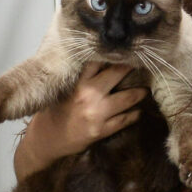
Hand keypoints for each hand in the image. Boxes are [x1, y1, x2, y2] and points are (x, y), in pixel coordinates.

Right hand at [15, 62, 146, 179]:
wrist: (46, 140)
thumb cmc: (53, 113)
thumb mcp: (62, 91)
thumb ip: (80, 79)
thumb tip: (100, 65)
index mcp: (77, 83)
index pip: (97, 61)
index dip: (112, 54)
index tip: (124, 51)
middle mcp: (88, 95)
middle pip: (117, 74)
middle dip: (130, 68)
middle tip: (142, 65)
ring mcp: (96, 114)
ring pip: (127, 98)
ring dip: (139, 93)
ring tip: (145, 90)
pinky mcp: (101, 130)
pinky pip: (124, 120)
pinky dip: (133, 115)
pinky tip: (137, 111)